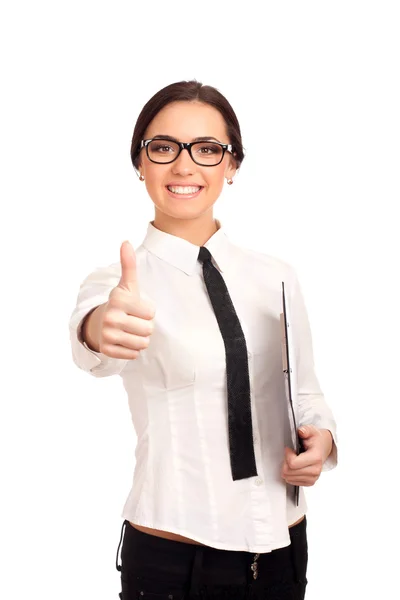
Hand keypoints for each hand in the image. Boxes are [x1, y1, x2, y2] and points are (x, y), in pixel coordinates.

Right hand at [99, 241, 155, 358]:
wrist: (100, 323)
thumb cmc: (121, 303)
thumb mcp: (127, 284)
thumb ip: (129, 264)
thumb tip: (126, 242)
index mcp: (118, 299)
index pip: (151, 313)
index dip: (147, 311)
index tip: (135, 308)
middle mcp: (111, 317)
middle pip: (148, 330)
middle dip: (144, 327)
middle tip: (132, 321)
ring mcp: (108, 334)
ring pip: (142, 343)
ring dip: (139, 339)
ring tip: (129, 330)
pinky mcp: (107, 350)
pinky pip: (133, 355)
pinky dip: (131, 350)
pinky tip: (123, 340)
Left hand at [281, 425, 332, 486]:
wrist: (323, 447)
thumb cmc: (316, 440)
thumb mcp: (311, 431)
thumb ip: (305, 430)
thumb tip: (301, 432)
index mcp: (316, 458)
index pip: (293, 463)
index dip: (287, 455)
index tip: (289, 449)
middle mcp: (315, 470)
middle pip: (289, 472)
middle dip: (285, 462)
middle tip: (290, 454)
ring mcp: (313, 477)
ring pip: (289, 478)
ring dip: (287, 468)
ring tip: (293, 459)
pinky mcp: (310, 482)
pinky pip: (292, 482)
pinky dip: (290, 474)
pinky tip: (295, 466)